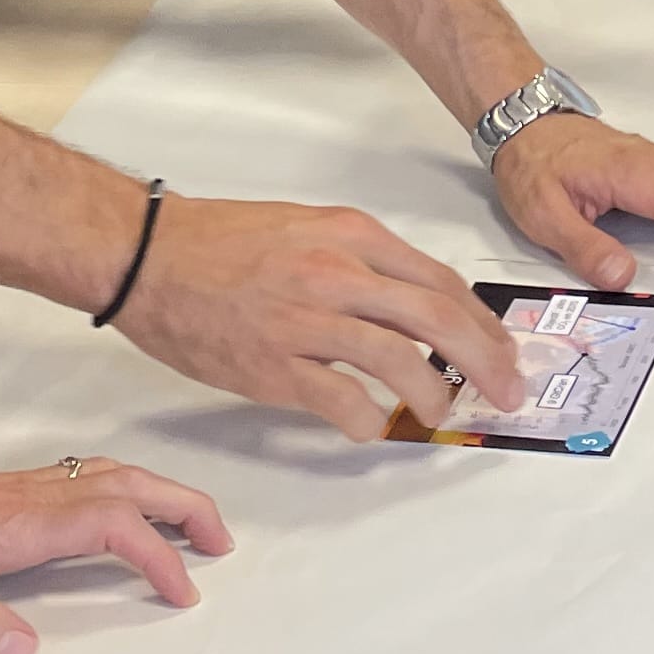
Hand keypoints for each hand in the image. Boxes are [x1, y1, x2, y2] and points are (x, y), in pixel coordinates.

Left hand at [0, 390, 230, 653]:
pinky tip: (124, 520)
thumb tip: (28, 651)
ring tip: (194, 529)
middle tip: (224, 544)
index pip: (106, 526)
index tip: (181, 593)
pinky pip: (81, 484)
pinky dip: (124, 495)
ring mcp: (10, 492)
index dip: (154, 554)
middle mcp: (19, 498)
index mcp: (8, 524)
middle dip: (182, 505)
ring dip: (159, 495)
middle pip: (123, 483)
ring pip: (105, 476)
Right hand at [113, 191, 524, 438]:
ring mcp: (306, 320)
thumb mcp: (307, 228)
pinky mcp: (274, 365)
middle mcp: (338, 272)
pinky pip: (343, 402)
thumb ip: (363, 262)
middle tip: (507, 393)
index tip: (501, 351)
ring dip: (434, 397)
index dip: (482, 324)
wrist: (146, 255)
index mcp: (351, 235)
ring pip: (402, 363)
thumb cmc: (220, 242)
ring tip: (440, 414)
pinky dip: (368, 421)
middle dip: (487, 362)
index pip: (441, 283)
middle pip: (440, 320)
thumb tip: (416, 306)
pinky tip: (370, 425)